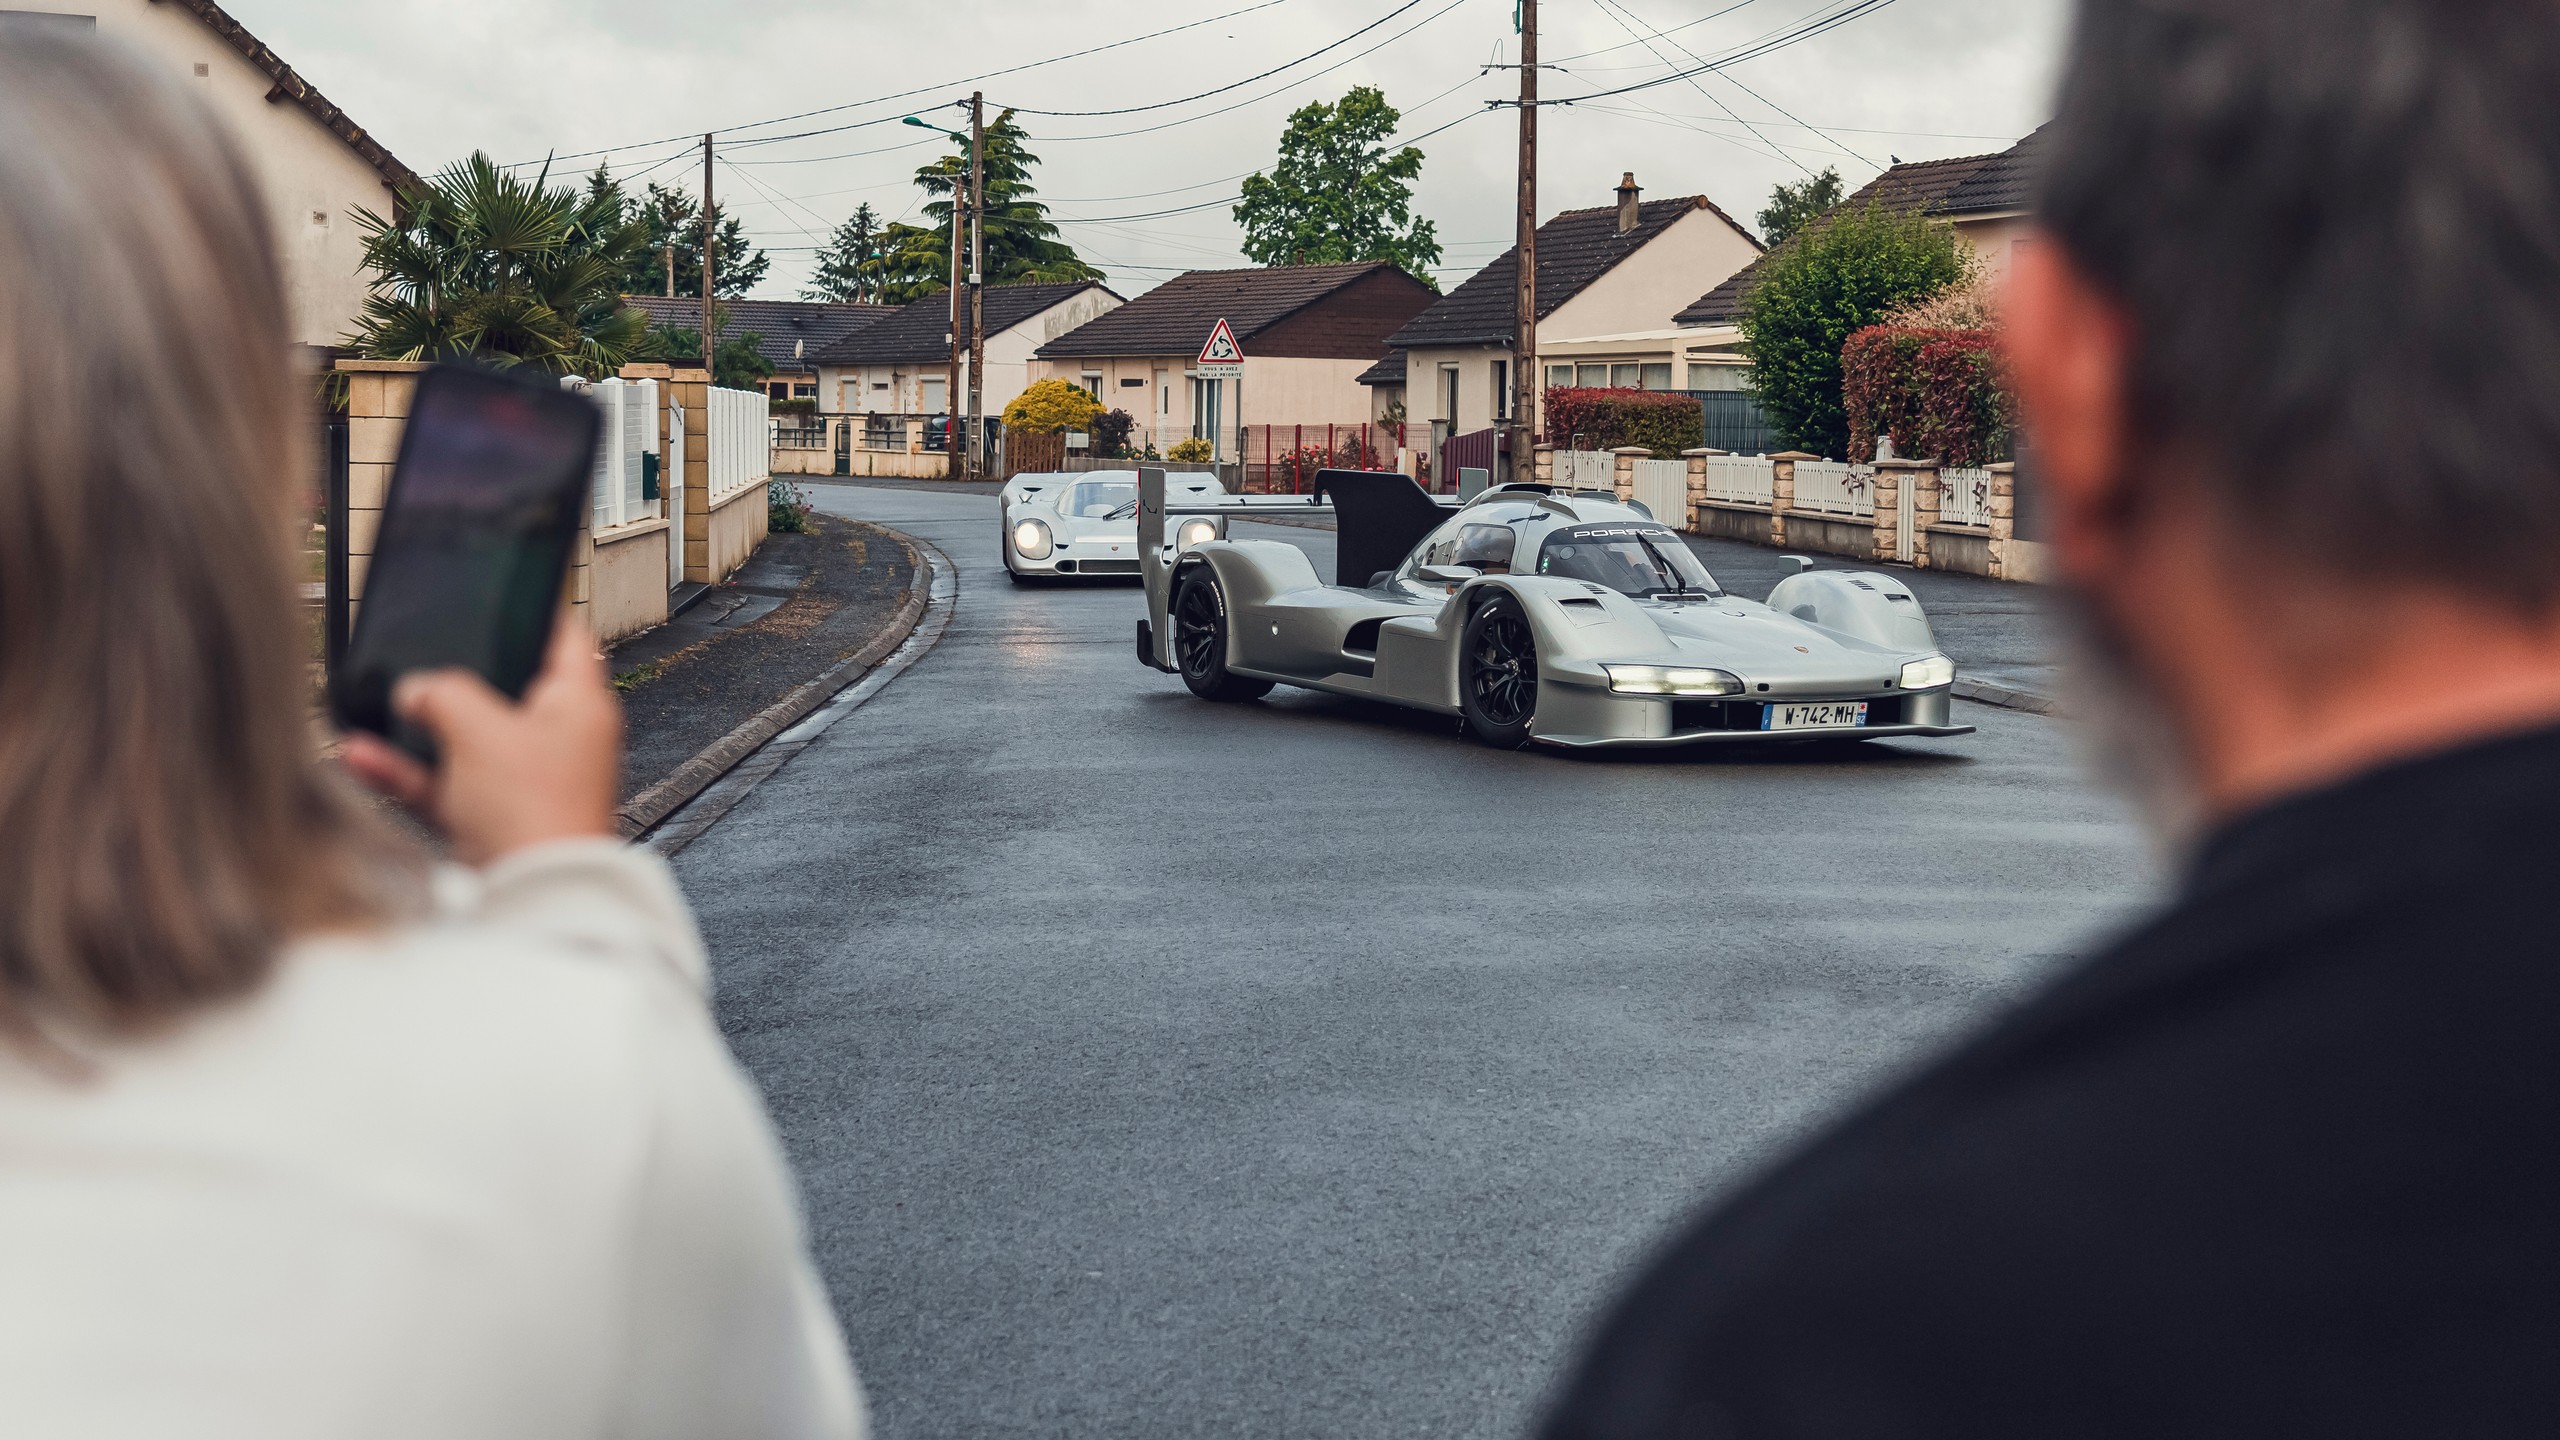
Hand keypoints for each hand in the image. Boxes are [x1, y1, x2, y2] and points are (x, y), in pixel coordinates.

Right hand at [342, 620, 622, 865]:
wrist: (535, 896)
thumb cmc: (536, 814)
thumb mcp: (481, 731)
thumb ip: (444, 694)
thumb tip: (418, 689)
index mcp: (579, 705)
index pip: (563, 636)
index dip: (530, 609)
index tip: (497, 592)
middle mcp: (560, 739)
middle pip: (504, 689)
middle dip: (455, 677)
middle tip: (419, 657)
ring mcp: (526, 780)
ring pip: (467, 739)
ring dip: (420, 728)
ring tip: (380, 709)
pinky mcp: (496, 818)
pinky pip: (446, 783)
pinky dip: (408, 771)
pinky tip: (363, 756)